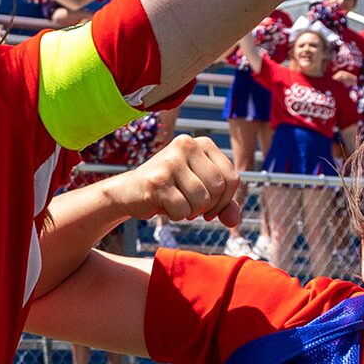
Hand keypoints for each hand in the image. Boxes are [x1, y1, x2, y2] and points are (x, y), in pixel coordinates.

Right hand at [103, 133, 242, 227]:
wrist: (129, 191)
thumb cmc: (169, 189)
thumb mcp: (200, 191)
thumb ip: (222, 204)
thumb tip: (234, 220)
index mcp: (202, 143)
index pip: (231, 178)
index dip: (225, 201)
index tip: (210, 207)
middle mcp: (186, 145)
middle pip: (218, 188)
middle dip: (207, 207)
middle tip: (191, 208)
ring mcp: (170, 161)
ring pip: (201, 200)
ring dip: (191, 212)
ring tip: (177, 204)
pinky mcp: (157, 179)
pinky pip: (182, 209)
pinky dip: (176, 215)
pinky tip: (164, 205)